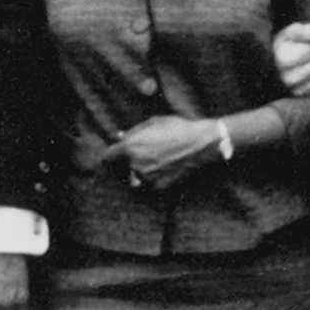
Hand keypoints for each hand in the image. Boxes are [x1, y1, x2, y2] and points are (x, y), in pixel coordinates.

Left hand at [105, 116, 229, 191]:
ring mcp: (147, 178)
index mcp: (131, 147)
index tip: (113, 157)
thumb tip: (120, 136)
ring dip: (142, 172)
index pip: (108, 157)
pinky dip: (156, 178)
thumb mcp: (154, 122)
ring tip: (159, 161)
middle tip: (147, 154)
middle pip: (123, 168)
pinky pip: (151, 184)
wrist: (201, 144)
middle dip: (130, 162)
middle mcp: (135, 164)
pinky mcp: (159, 187)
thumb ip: (134, 131)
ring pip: (137, 177)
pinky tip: (168, 168)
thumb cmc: (178, 129)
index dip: (110, 157)